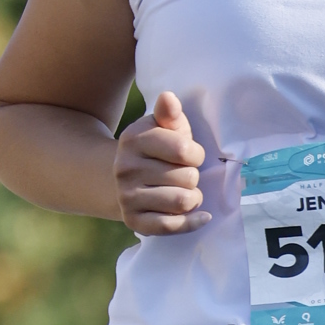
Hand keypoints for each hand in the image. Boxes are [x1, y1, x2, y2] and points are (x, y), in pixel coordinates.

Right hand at [114, 88, 205, 235]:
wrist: (123, 178)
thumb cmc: (155, 149)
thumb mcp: (162, 127)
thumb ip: (169, 113)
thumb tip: (168, 97)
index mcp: (134, 139)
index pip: (184, 150)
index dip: (196, 154)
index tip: (190, 155)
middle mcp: (125, 168)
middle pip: (187, 178)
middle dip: (193, 176)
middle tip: (183, 174)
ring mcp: (127, 196)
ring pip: (182, 202)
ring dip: (193, 198)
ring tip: (186, 192)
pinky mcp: (133, 221)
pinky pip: (171, 227)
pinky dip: (191, 223)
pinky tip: (201, 216)